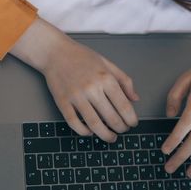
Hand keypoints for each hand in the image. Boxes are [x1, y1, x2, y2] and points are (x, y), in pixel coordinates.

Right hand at [10, 18, 138, 141]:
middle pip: (111, 118)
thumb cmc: (82, 57)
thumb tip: (135, 98)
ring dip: (105, 135)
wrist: (55, 52)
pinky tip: (90, 132)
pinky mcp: (62, 102)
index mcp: (106, 78)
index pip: (124, 106)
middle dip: (121, 128)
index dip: (131, 119)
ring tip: (111, 137)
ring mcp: (76, 96)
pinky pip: (74, 123)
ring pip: (94, 124)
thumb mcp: (108, 64)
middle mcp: (92, 88)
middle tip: (123, 130)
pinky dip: (84, 132)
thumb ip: (124, 81)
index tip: (133, 123)